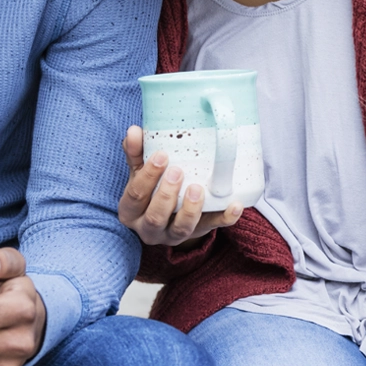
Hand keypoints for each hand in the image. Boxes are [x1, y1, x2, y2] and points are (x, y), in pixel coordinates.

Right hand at [118, 126, 242, 246]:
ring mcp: (174, 234)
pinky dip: (225, 218)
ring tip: (197, 188)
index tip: (161, 155)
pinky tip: (234, 205)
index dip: (147, 176)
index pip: (135, 196)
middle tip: (178, 171)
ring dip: (190, 210)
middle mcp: (150, 229)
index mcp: (131, 211)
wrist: (166, 217)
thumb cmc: (150, 190)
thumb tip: (134, 130)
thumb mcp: (139, 173)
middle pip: (155, 217)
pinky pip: (213, 228)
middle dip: (166, 195)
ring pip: (181, 230)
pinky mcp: (199, 232)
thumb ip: (136, 153)